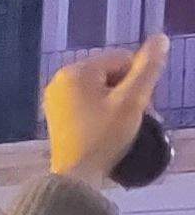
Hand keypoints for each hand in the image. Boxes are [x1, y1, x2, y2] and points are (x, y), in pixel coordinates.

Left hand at [48, 37, 167, 179]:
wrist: (76, 176)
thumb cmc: (104, 136)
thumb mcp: (132, 100)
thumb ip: (148, 68)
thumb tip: (160, 37)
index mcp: (76, 71)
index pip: (123, 59)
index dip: (139, 79)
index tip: (141, 104)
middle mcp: (60, 79)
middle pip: (110, 72)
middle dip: (128, 90)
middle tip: (135, 115)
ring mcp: (55, 98)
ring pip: (100, 87)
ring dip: (117, 100)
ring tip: (122, 123)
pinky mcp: (56, 114)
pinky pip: (87, 101)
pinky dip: (102, 109)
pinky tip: (107, 127)